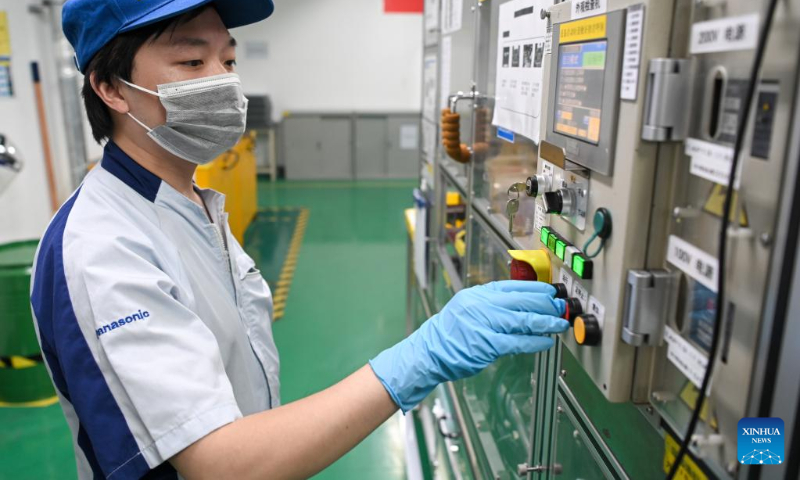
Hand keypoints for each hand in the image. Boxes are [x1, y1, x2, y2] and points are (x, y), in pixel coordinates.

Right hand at [369, 281, 567, 412]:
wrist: (429, 351)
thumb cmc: (451, 333)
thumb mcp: (469, 308)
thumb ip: (493, 304)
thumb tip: (523, 304)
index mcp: (480, 294)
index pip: (515, 286)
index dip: (538, 288)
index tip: (552, 292)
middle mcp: (482, 304)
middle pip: (523, 300)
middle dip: (547, 303)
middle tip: (562, 306)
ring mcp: (484, 324)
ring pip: (524, 319)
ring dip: (546, 321)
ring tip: (560, 323)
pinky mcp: (487, 344)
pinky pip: (517, 341)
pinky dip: (535, 341)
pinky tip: (545, 342)